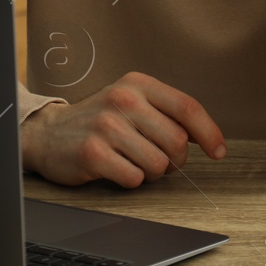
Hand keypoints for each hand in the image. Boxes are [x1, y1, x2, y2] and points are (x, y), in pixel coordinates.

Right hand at [19, 71, 226, 186]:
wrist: (47, 133)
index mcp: (138, 84)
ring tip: (134, 163)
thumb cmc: (99, 121)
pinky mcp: (92, 152)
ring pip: (157, 164)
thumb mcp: (132, 103)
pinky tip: (116, 169)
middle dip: (175, 161)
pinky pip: (134, 178)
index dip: (209, 133)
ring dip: (152, 173)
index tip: (218, 151)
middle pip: (176, 142)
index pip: (187, 107)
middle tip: (160, 162)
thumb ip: (166, 113)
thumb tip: (207, 137)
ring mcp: (106, 125)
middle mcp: (123, 99)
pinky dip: (131, 181)